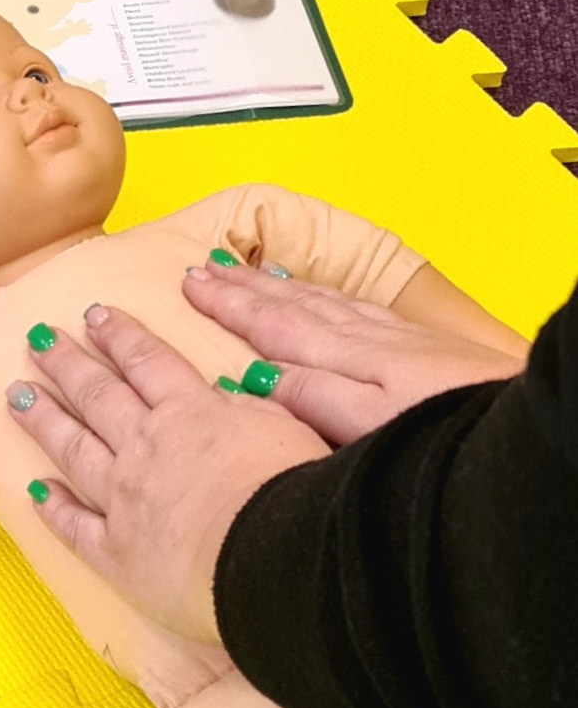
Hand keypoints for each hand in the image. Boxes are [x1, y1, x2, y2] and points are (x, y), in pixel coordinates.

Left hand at [8, 308, 328, 642]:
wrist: (278, 558)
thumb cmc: (295, 489)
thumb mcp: (287, 424)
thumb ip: (249, 406)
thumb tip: (224, 390)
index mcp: (190, 413)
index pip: (147, 361)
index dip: (119, 335)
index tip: (93, 313)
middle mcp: (146, 447)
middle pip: (98, 395)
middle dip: (66, 363)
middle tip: (37, 339)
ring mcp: (124, 499)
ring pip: (74, 448)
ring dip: (44, 419)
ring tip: (15, 394)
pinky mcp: (117, 553)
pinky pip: (75, 526)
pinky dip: (53, 507)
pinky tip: (34, 491)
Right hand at [183, 263, 524, 443]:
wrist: (517, 429)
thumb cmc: (442, 438)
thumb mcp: (367, 427)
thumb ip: (313, 396)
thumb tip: (252, 375)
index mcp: (346, 359)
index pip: (273, 326)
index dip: (229, 306)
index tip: (191, 284)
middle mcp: (366, 340)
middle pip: (293, 305)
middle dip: (244, 288)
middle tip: (202, 268)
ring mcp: (396, 339)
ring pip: (323, 301)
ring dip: (279, 286)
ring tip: (246, 271)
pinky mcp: (424, 346)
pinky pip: (354, 306)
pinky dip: (324, 295)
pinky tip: (321, 294)